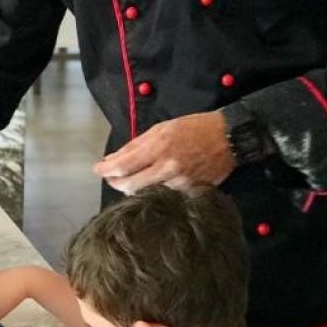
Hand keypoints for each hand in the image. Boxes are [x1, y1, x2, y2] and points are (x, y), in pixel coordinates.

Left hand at [92, 112, 234, 194]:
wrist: (229, 138)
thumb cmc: (193, 128)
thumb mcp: (161, 128)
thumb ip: (135, 145)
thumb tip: (111, 159)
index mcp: (158, 148)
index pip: (123, 166)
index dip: (105, 170)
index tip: (97, 169)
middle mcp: (168, 169)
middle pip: (130, 186)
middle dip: (115, 182)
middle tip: (111, 177)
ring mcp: (180, 184)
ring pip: (146, 194)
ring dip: (133, 188)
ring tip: (130, 179)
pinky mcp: (191, 194)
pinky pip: (165, 198)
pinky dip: (154, 192)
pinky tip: (151, 185)